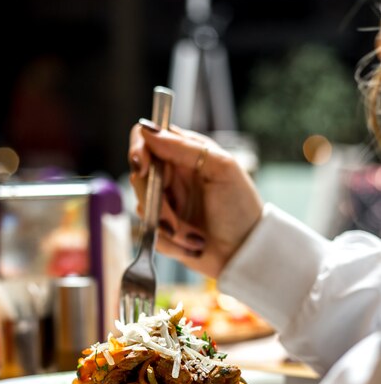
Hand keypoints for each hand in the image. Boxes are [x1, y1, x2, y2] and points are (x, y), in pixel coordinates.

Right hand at [128, 121, 262, 278]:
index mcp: (185, 154)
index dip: (138, 150)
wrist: (245, 253)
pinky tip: (192, 246)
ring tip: (195, 238)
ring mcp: (164, 203)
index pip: (147, 139)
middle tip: (172, 223)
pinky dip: (171, 244)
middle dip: (156, 204)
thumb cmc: (241, 208)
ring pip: (142, 208)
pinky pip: (149, 234)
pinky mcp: (161, 229)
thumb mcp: (221, 169)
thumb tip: (148, 130)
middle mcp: (171, 176)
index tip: (143, 168)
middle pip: (139, 177)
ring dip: (168, 228)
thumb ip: (185, 148)